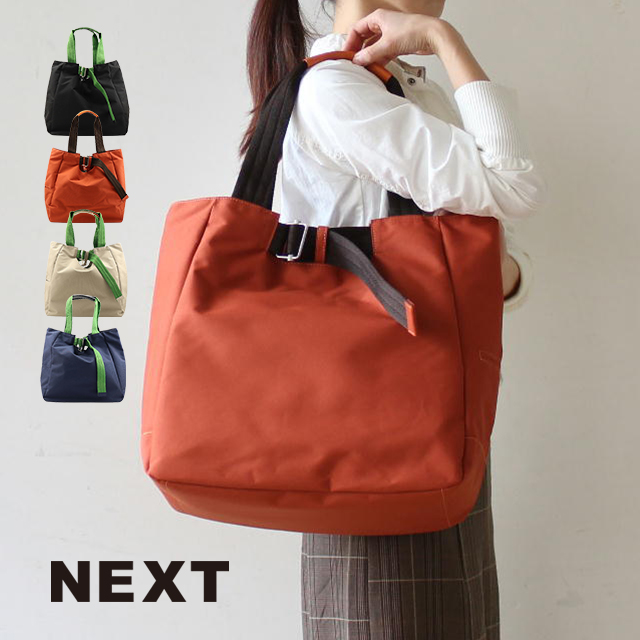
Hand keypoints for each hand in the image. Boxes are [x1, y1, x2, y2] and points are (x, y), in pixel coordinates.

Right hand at [343, 9, 459, 66]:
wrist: (433, 36)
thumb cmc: (414, 31)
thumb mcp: (387, 45)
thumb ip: (370, 54)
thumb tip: (357, 60)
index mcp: (378, 18)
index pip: (357, 29)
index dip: (350, 42)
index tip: (346, 55)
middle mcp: (383, 25)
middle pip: (364, 39)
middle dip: (359, 51)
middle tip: (354, 63)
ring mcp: (390, 35)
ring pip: (374, 47)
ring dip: (369, 58)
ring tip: (365, 68)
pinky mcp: (397, 44)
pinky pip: (383, 53)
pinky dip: (379, 60)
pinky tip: (377, 68)